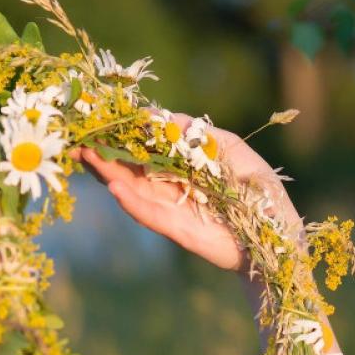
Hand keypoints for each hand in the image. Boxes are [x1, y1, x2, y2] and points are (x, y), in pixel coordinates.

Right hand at [71, 113, 299, 272]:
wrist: (279, 237)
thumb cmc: (259, 191)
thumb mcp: (232, 151)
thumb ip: (202, 134)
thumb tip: (166, 118)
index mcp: (180, 165)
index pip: (144, 146)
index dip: (122, 134)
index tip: (99, 118)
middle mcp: (168, 186)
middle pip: (128, 167)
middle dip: (102, 152)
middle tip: (76, 137)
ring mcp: (170, 208)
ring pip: (131, 188)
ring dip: (107, 172)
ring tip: (86, 155)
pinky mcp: (176, 229)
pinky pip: (148, 214)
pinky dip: (130, 201)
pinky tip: (113, 186)